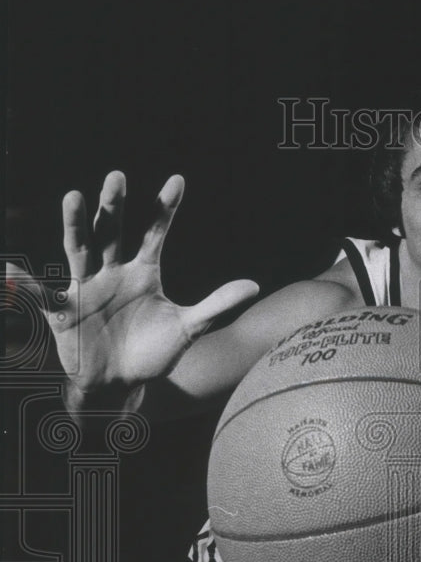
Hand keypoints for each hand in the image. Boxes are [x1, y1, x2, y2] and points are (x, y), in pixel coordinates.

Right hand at [6, 172, 258, 406]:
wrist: (122, 384)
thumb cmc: (153, 352)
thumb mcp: (188, 329)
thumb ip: (217, 305)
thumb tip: (255, 286)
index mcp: (144, 272)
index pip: (156, 234)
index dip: (165, 209)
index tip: (178, 180)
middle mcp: (112, 272)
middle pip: (113, 232)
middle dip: (115, 206)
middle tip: (117, 177)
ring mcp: (86, 289)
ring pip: (79, 250)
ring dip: (76, 226)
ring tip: (74, 197)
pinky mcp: (63, 312)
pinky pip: (42, 296)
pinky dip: (27, 285)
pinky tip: (11, 269)